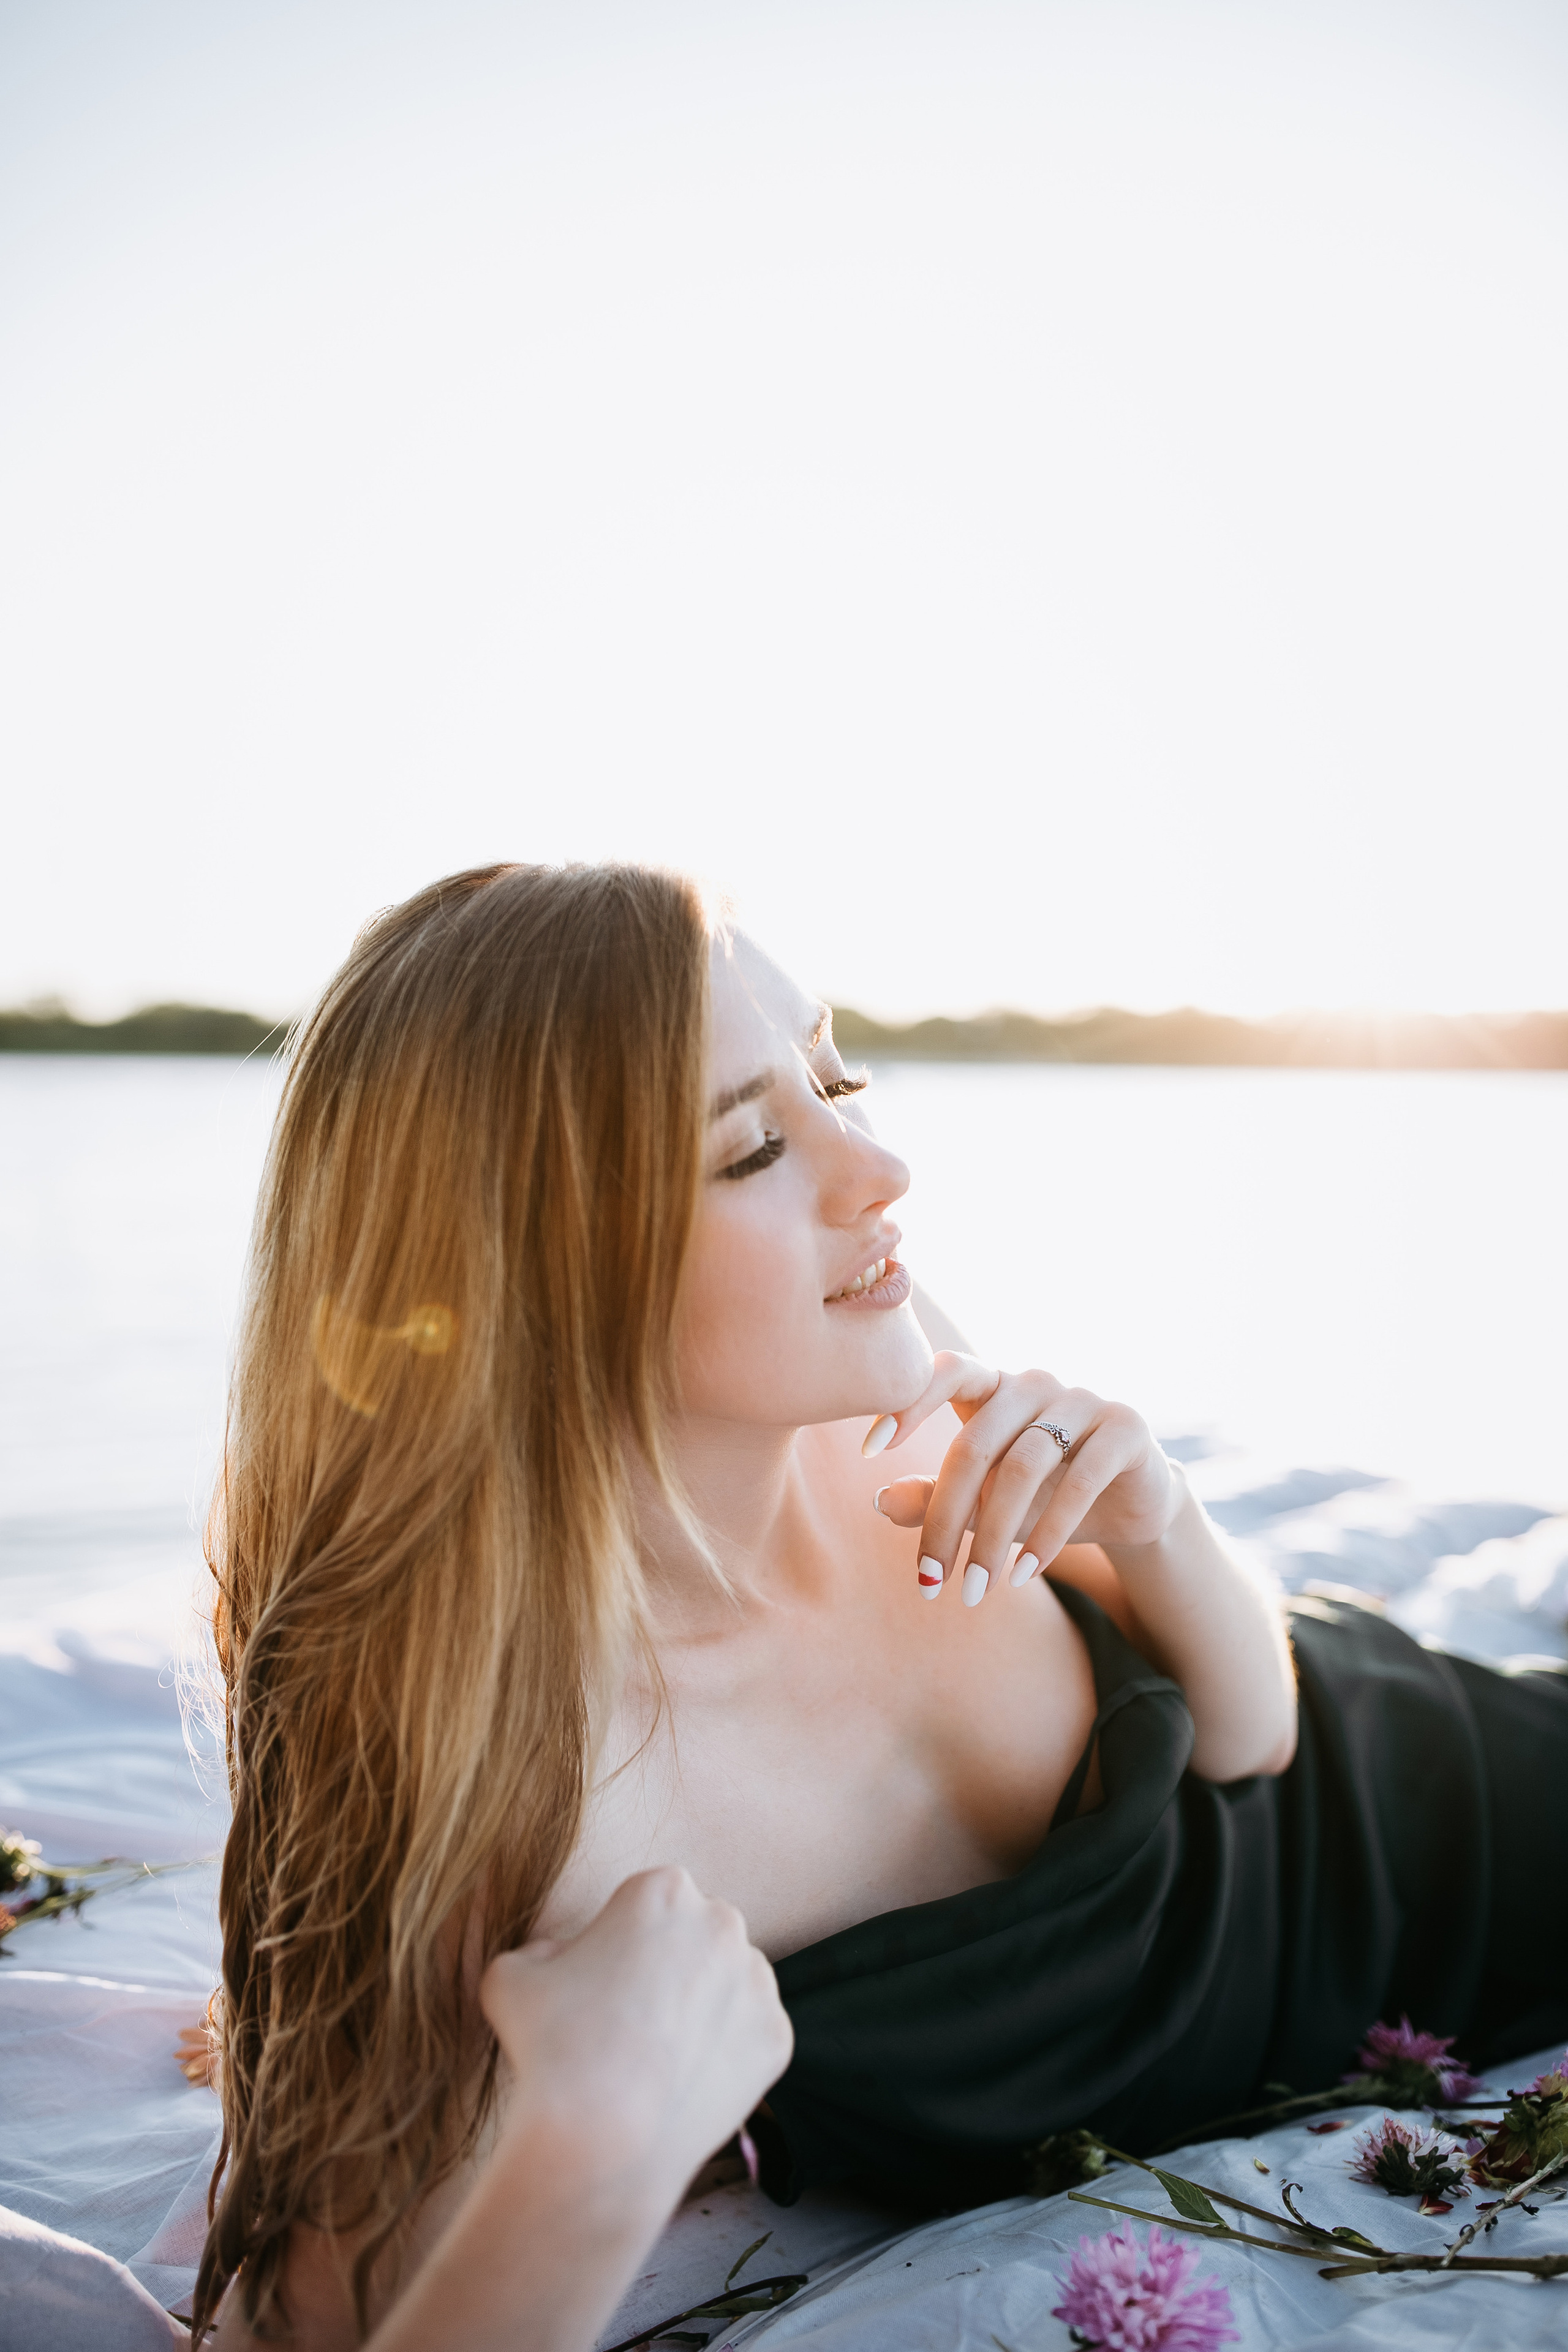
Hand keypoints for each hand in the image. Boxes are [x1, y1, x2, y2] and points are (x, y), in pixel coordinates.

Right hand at [480, 1868, 792, 2200]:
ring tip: (657, 2056)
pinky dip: (723, 2054)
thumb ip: (539, 1949)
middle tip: (632, 2021)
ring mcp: (756, 1981)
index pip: (649, 1903)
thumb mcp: (510, 1976)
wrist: (602, 2141)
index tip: (604, 1983)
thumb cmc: (550, 2050)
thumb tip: (562, 1956)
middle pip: (696, 1936)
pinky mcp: (775, 2036)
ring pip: (728, 1982)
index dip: (620, 1942)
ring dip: (702, 2006)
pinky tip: (684, 2081)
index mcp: (664, 1889)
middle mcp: (722, 1922)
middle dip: (670, 1967)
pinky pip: (748, 2036)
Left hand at [869, 1352, 1179, 1601]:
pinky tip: (1024, 1576)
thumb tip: (880, 1501)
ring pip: (1024, 1465)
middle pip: (976, 1443)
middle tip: (929, 1581)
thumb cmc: (1044, 1496)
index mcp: (993, 1386)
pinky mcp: (1126, 1427)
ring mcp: (1084, 1399)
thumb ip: (938, 1496)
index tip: (869, 1451)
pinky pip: (1079, 1481)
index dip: (907, 1404)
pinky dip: (1048, 1534)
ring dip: (994, 1536)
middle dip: (947, 1517)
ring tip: (975, 1591)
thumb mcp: (986, 1501)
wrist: (1130, 1505)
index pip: (945, 1372)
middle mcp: (1035, 1383)